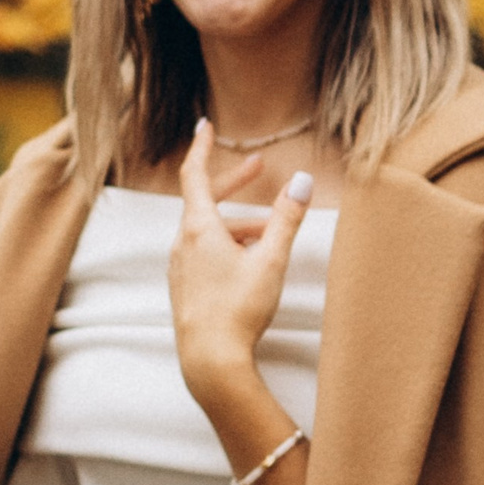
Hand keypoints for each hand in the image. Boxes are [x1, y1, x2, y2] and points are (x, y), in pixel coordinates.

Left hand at [169, 118, 312, 403]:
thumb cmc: (239, 308)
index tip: (205, 126)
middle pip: (208, 202)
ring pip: (212, 232)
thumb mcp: (271, 259)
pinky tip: (254, 263)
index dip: (201, 148)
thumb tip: (302, 181)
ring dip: (242, 226)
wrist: (210, 359)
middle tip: (260, 168)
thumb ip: (286, 219)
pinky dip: (230, 246)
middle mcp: (182, 243)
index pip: (195, 175)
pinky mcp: (186, 286)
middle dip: (235, 184)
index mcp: (198, 228)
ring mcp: (181, 266)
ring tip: (274, 235)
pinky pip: (207, 253)